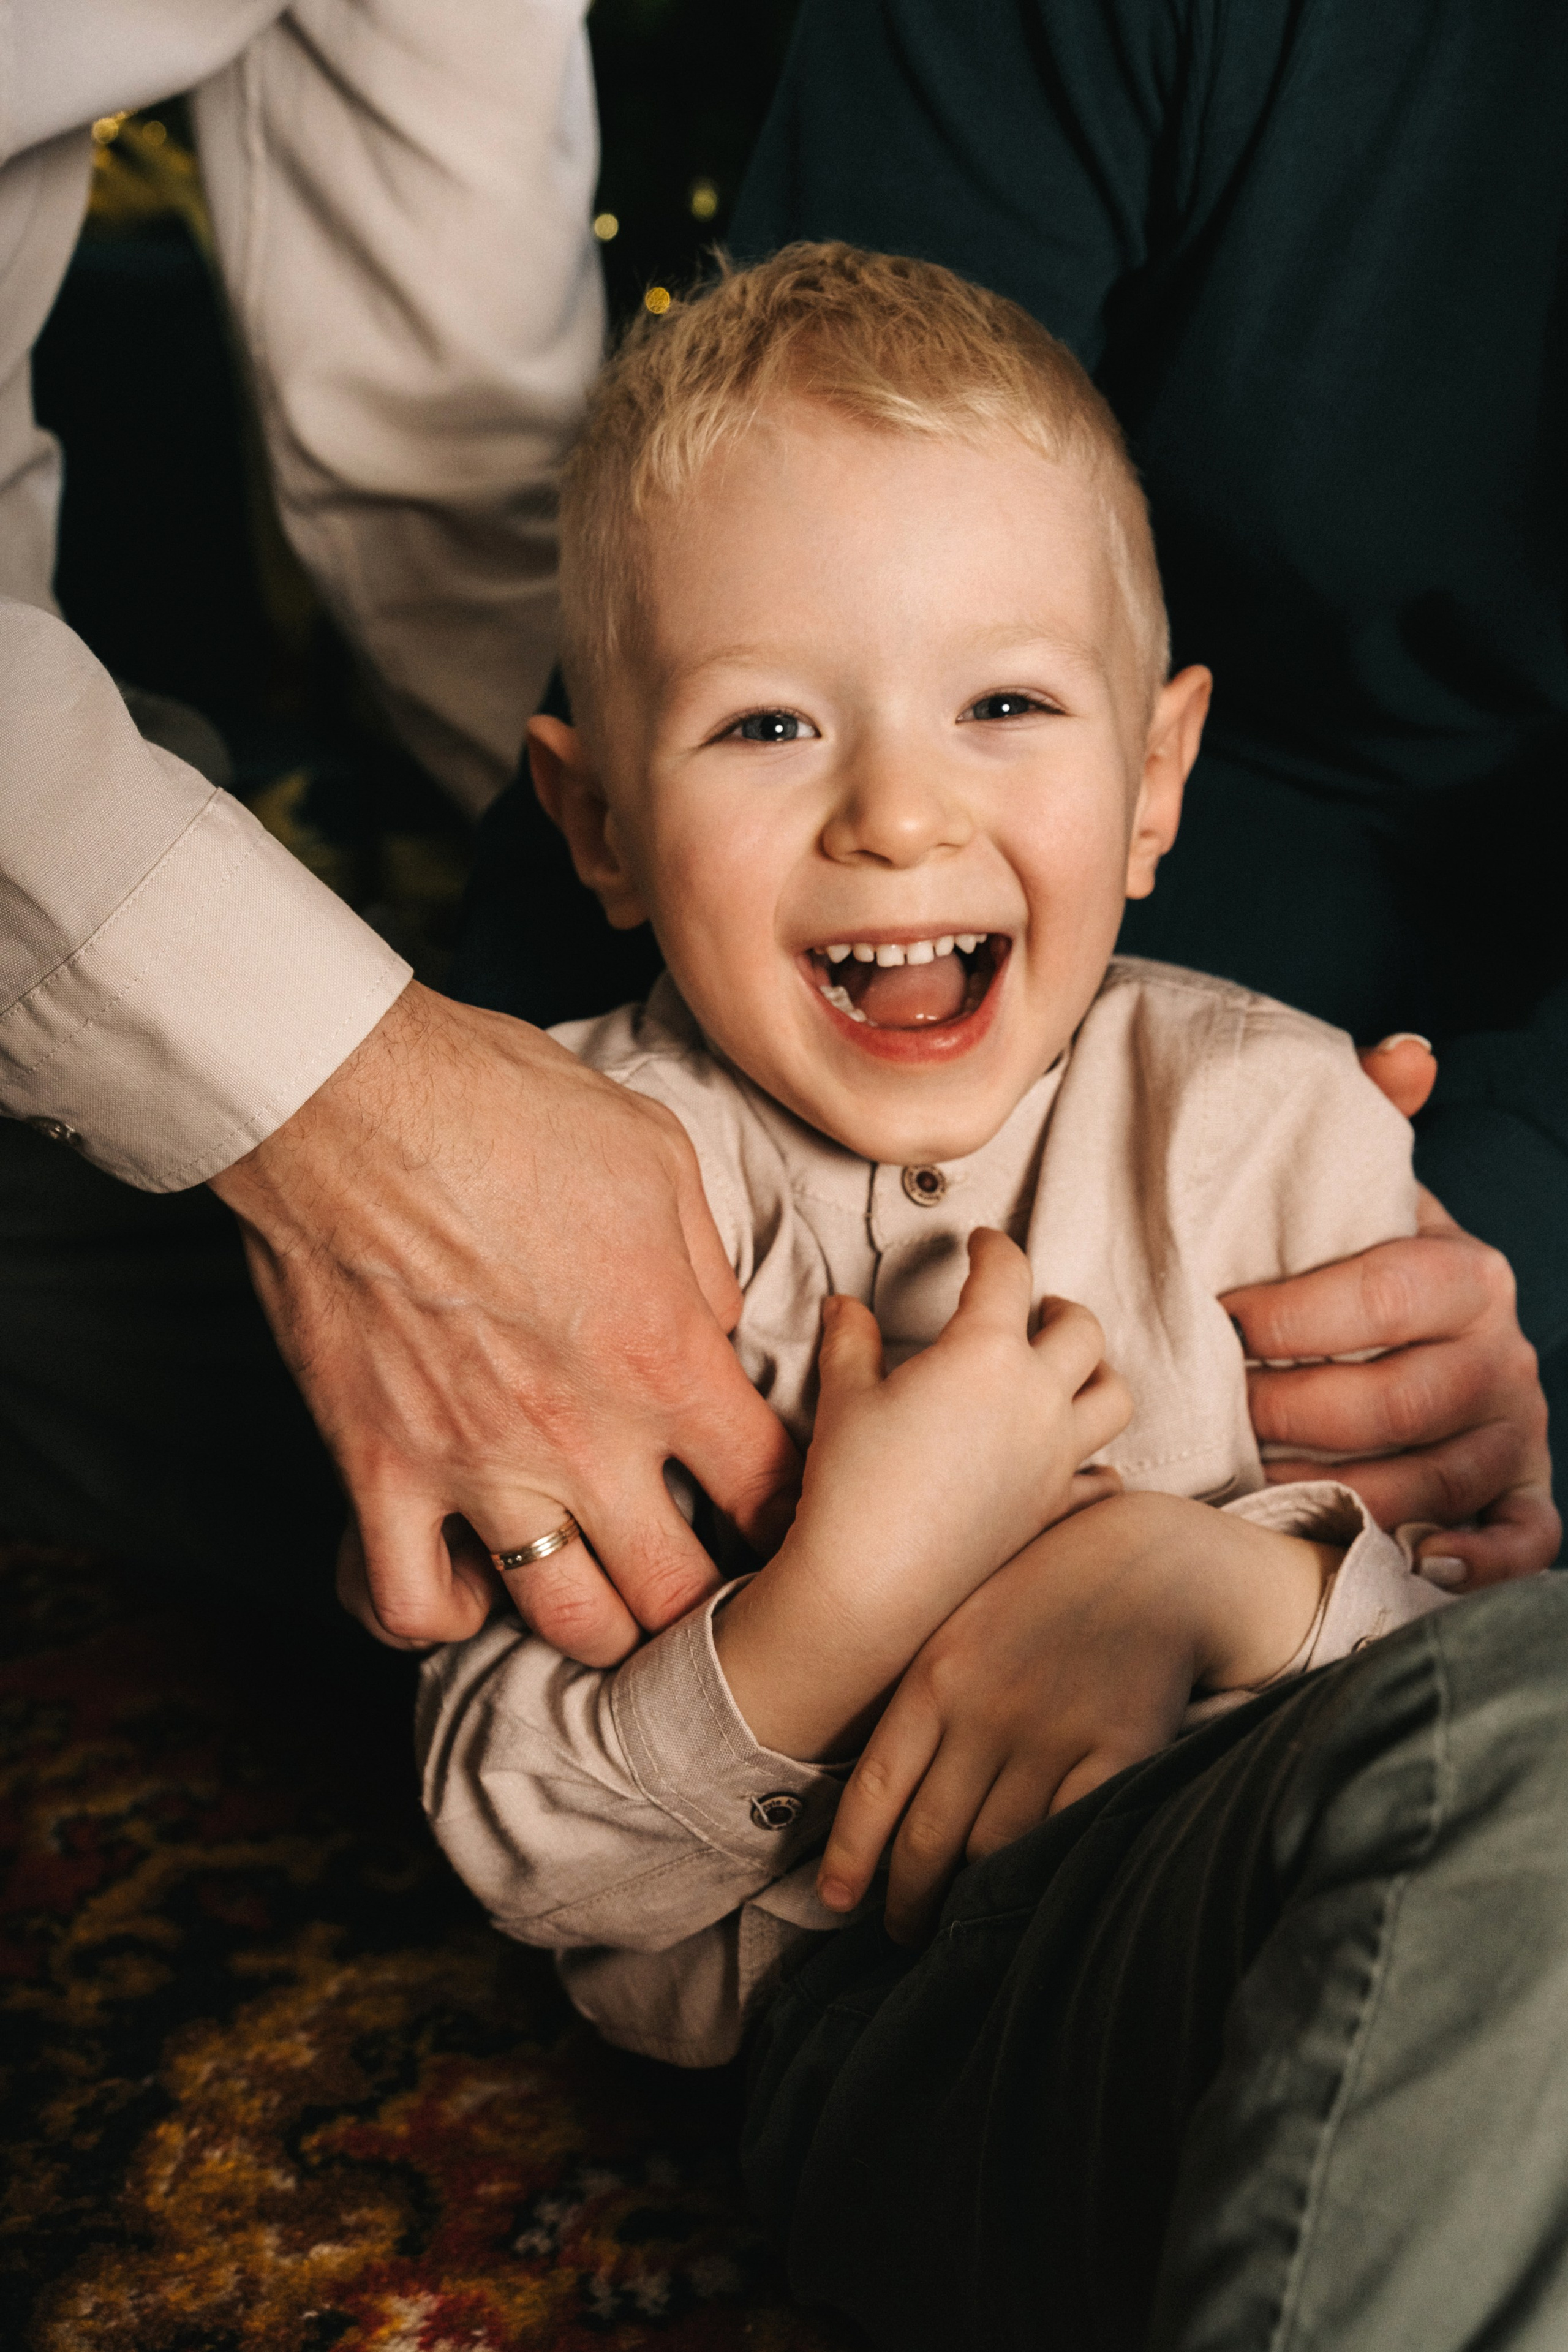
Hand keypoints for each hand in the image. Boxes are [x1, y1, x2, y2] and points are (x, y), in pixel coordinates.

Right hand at [210, 981, 798, 1660]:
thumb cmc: (503, 1107)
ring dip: (596, 1619)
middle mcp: (582, 1435)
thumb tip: (721, 1325)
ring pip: (565, 1618)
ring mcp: (475, 1465)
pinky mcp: (378, 1470)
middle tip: (699, 1569)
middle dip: (705, 1594)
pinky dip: (446, 1616)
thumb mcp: (656, 1155)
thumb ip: (706, 1264)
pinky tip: (472, 1579)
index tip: (774, 1511)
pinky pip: (411, 1606)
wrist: (348, 1100)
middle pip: (679, 1590)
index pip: (769, 1488)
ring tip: (601, 1586)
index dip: (789, 1513)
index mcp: (665, 1356)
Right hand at [714, 1230, 1130, 1760]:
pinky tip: (1078, 1462)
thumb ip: (850, 1340)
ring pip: (1115, 1398)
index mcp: (985, 1353)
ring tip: (1070, 1372)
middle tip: (1035, 1307)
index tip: (983, 1243)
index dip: (994, 1247)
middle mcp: (1036, 1399)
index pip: (1007, 1274)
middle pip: (1082, 1331)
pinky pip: (1104, 1481)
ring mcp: (1056, 1459)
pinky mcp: (1054, 1510)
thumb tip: (844, 1306)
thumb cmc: (853, 1486)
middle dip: (1060, 1308)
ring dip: (1097, 1375)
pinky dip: (1099, 1466)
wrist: (870, 1588)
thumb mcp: (843, 1398)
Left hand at [816, 1491, 1331, 1942]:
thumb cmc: (1045, 1592)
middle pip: (929, 1839)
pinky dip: (1040, 1876)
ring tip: (959, 1925)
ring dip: (970, 1902)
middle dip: (909, 1901)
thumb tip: (882, 1790)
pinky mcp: (1118, 1753)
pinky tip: (1026, 1897)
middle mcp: (987, 1712)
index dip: (851, 1859)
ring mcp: (1054, 1735)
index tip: (836, 1904)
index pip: (876, 1791)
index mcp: (936, 1676)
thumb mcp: (963, 1624)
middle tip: (903, 1933)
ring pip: (993, 1852)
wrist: (1155, 1562)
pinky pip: (1065, 1837)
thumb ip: (924, 1698)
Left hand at [1221, 1035, 1557, 1585]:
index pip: (1381, 1296)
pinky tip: (1414, 1562)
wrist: (1403, 1334)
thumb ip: (1367, 1116)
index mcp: (1468, 1274)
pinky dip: (1477, 1562)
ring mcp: (1515, 1434)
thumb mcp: (1355, 1189)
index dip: (1293, 1315)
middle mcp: (1505, 1357)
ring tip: (1258, 1484)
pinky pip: (1521, 1541)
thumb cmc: (1352, 1264)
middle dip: (1292, 1412)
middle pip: (1395, 1401)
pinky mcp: (1519, 1497)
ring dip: (1341, 1490)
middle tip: (1217, 1411)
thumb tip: (1407, 1053)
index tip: (1218, 1319)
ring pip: (1435, 1479)